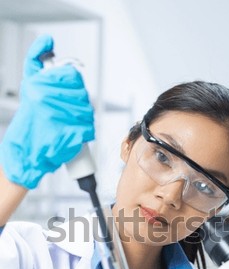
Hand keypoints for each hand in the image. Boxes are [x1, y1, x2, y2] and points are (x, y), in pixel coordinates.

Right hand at [0, 35, 94, 188]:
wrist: (25, 154)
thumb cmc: (29, 121)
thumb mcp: (29, 85)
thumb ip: (37, 60)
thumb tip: (48, 40)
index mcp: (38, 85)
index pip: (73, 75)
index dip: (73, 86)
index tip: (66, 95)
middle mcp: (47, 99)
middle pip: (82, 94)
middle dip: (78, 104)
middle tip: (67, 114)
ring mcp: (59, 117)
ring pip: (88, 111)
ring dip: (83, 119)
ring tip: (68, 125)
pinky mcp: (70, 135)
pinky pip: (89, 129)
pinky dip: (85, 134)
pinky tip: (73, 135)